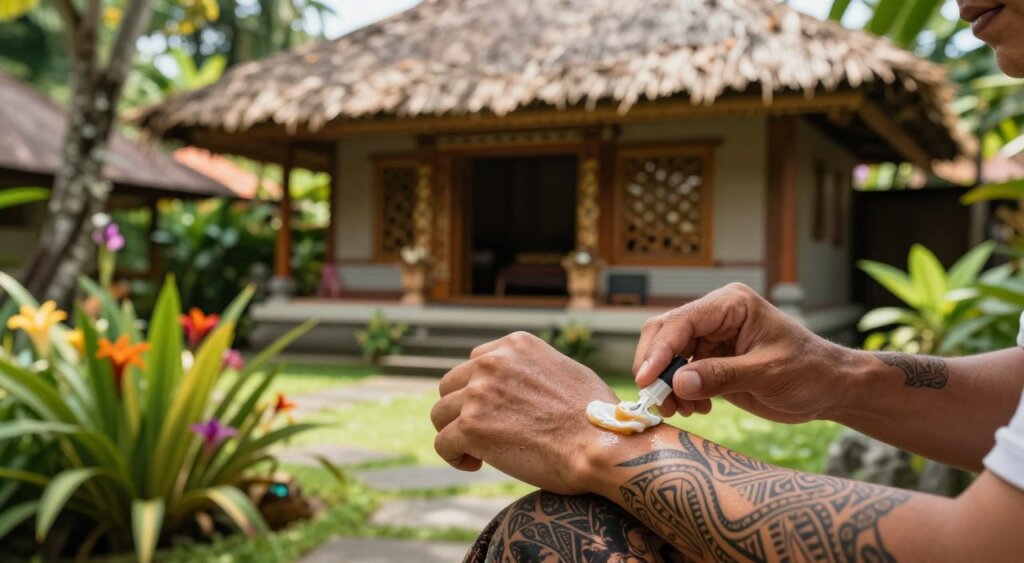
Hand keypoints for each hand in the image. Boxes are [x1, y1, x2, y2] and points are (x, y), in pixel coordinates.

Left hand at [431, 332, 618, 494]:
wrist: (599, 446)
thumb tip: (519, 383)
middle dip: (462, 409)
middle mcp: (492, 362)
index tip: (495, 411)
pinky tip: (474, 464)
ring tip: (476, 451)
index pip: (476, 362)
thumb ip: (532, 370)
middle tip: (484, 433)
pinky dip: (454, 456)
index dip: (481, 390)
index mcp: (515, 345)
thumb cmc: (594, 417)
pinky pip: (443, 443)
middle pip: (451, 385)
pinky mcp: (470, 427)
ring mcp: (478, 393)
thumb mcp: (564, 370)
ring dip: (455, 432)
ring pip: (441, 413)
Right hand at [634, 283, 853, 422]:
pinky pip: (680, 375)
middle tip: (656, 400)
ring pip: (668, 358)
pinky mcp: (711, 362)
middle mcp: (715, 317)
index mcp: (730, 305)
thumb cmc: (809, 371)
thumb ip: (722, 376)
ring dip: (667, 386)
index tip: (647, 380)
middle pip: (665, 335)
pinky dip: (679, 394)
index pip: (682, 321)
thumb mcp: (768, 373)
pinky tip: (696, 408)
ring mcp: (711, 340)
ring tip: (680, 410)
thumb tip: (677, 382)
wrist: (830, 388)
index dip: (660, 350)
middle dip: (657, 368)